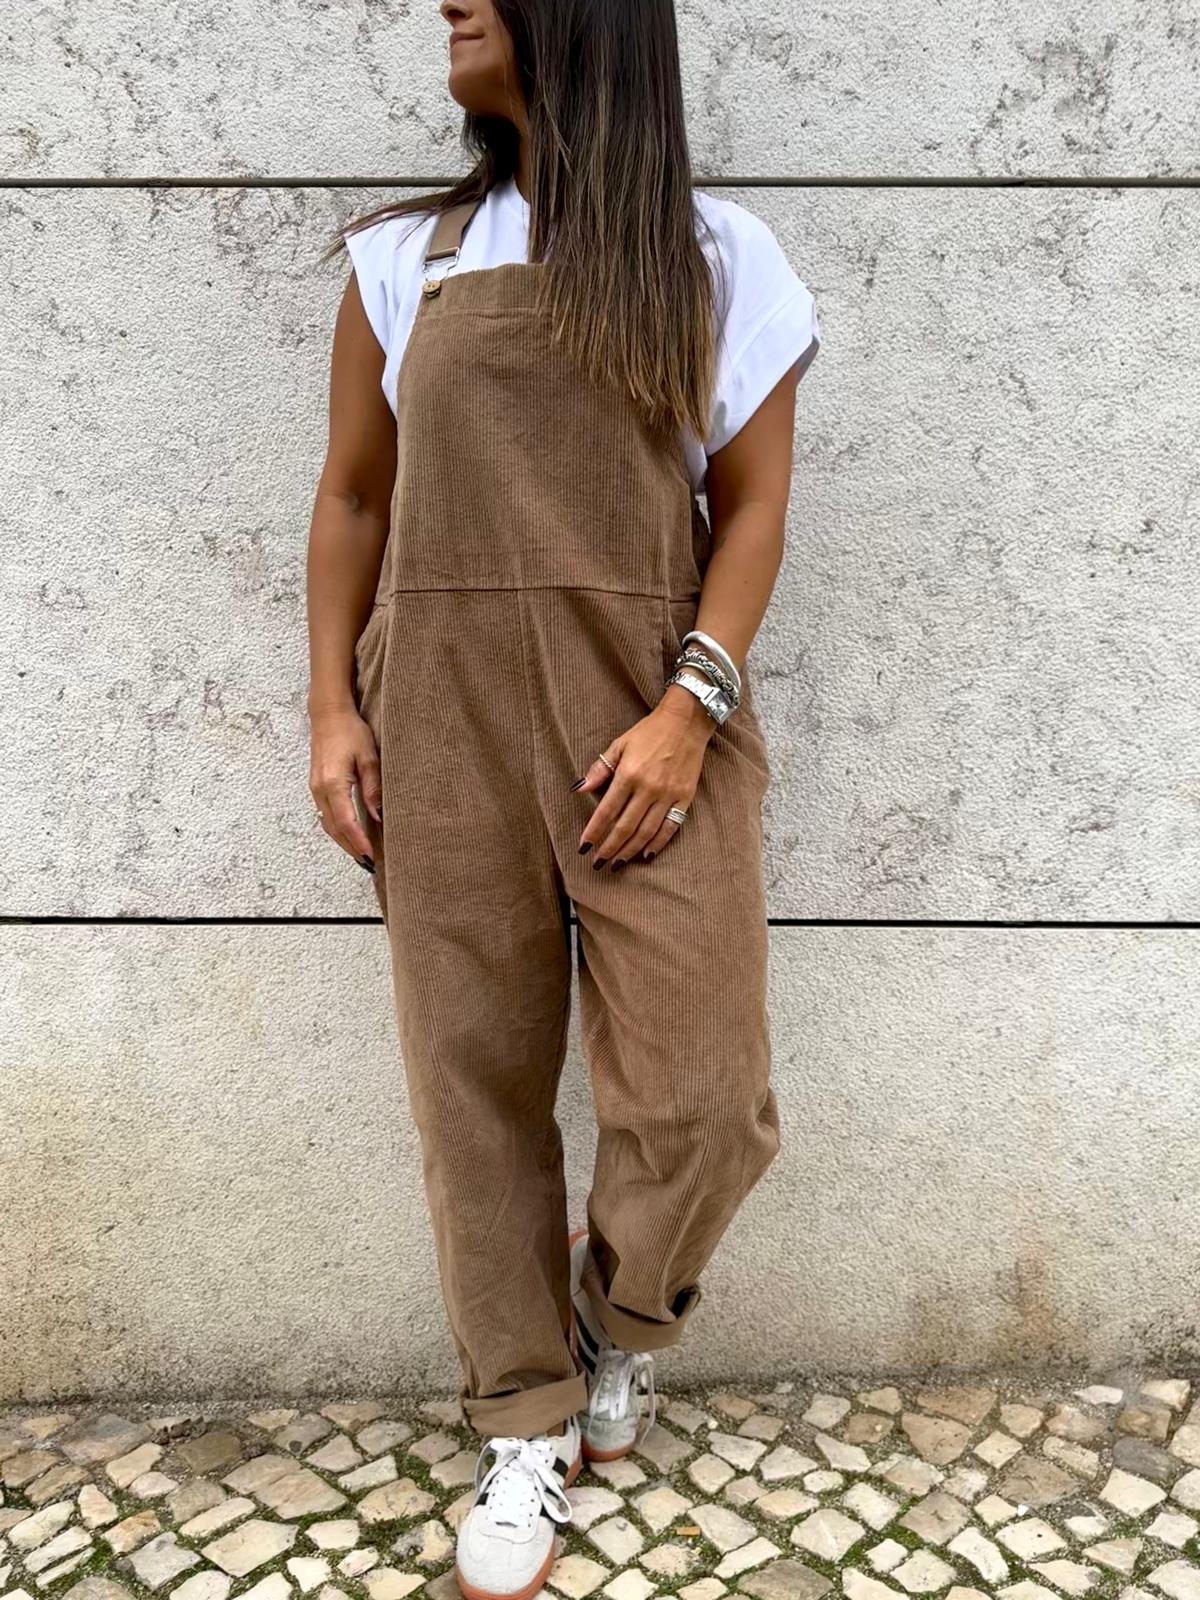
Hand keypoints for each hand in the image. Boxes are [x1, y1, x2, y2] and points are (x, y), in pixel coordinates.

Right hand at [308, 705, 381, 872]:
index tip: (371, 856)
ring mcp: (315, 789)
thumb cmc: (351, 732)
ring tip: (361, 855)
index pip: (346, 822)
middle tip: (368, 864)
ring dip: (343, 841)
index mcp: (333, 783)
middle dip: (350, 848)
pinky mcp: (316, 787)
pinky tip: (349, 834)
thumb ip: (373, 789)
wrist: (328, 715)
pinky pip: (324, 815)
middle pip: (333, 829)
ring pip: (327, 824)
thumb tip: (377, 816)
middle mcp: (319, 790)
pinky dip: (337, 829)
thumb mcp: (369, 758)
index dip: (358, 842)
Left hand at [574, 687, 714, 867]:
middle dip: (609, 847)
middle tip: (598, 863)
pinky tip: (646, 854)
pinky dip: (658, 843)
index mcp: (629, 774)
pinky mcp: (685, 797)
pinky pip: (670, 827)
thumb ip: (600, 768)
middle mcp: (648, 787)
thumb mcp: (620, 744)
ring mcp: (668, 794)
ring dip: (630, 850)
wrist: (686, 721)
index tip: (583, 847)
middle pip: (625, 826)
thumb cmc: (649, 732)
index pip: (606, 811)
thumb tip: (579, 788)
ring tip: (617, 862)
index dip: (594, 831)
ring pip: (646, 831)